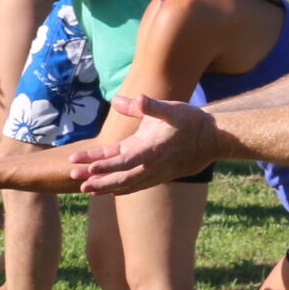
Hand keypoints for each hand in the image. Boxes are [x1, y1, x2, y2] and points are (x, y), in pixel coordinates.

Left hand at [68, 95, 216, 194]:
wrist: (213, 139)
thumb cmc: (190, 121)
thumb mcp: (171, 109)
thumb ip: (149, 106)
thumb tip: (134, 97)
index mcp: (152, 149)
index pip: (124, 160)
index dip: (106, 164)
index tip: (88, 167)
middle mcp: (152, 166)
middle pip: (121, 177)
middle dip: (97, 179)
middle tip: (76, 182)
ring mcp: (155, 173)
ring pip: (127, 184)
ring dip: (105, 187)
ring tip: (84, 190)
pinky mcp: (158, 176)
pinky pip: (136, 186)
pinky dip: (120, 189)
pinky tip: (107, 192)